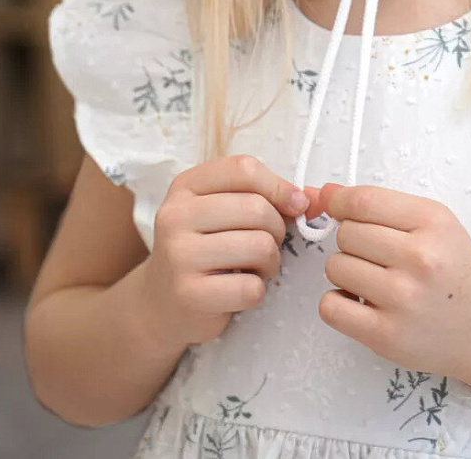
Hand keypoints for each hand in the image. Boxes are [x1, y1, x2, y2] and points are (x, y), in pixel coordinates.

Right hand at [142, 154, 310, 346]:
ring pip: (259, 246)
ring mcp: (179, 255)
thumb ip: (264, 195)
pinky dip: (257, 291)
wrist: (161, 302)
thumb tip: (310, 198)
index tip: (294, 205)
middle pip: (256, 208)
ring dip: (270, 261)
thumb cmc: (206, 248)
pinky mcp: (189, 294)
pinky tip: (240, 288)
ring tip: (255, 267)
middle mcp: (175, 216)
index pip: (244, 169)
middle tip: (267, 244)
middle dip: (276, 230)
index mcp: (186, 186)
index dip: (278, 186)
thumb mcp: (223, 210)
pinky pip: (251, 287)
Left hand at [314, 182, 470, 381]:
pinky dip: (338, 303)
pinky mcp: (386, 336)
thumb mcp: (433, 224)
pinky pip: (330, 307)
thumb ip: (379, 204)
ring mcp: (402, 299)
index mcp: (433, 222)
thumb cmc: (455, 271)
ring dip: (345, 271)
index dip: (340, 203)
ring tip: (373, 279)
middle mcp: (420, 258)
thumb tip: (322, 193)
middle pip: (346, 233)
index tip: (339, 210)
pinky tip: (360, 302)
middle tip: (377, 255)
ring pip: (335, 266)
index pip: (363, 201)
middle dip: (352, 241)